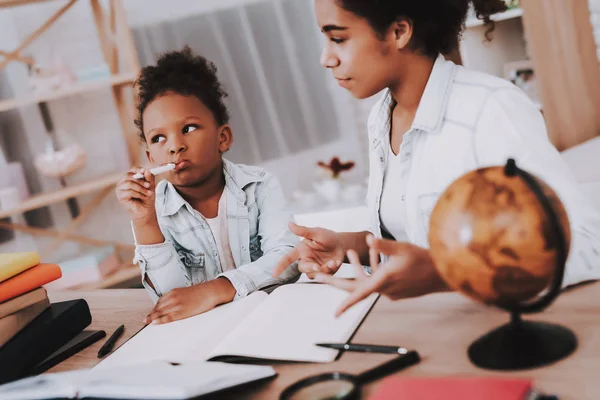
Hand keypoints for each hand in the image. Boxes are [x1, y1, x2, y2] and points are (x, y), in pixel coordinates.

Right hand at [115, 167, 155, 222]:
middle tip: (149, 185)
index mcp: (130, 178)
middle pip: (129, 175)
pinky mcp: (120, 196)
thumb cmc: (146, 198)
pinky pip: (129, 192)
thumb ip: (149, 178)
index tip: (145, 171)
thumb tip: (146, 170)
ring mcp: (120, 189)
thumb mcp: (150, 186)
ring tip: (147, 194)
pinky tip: (142, 197)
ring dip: (141, 189)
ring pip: (129, 184)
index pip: (132, 170)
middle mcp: (123, 182)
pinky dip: (138, 194)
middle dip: (140, 180)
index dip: (138, 170)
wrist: (145, 210)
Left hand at [144, 278, 235, 324]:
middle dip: (151, 313)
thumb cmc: (201, 292)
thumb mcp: (186, 292)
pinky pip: (168, 317)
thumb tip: (174, 303)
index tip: (151, 312)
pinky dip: (160, 320)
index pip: (160, 301)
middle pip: (158, 307)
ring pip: (161, 312)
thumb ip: (178, 297)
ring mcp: (177, 305)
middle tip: (145, 319)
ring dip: (153, 317)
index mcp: (174, 292)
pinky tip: (155, 323)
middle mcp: (173, 297)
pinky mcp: (182, 311)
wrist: (210, 291)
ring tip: (147, 322)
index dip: (154, 308)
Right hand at [273, 222, 344, 278]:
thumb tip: (290, 224)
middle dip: (310, 268)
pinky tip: (337, 262)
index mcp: (301, 250)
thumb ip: (303, 231)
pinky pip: (324, 276)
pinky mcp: (324, 272)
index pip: (288, 258)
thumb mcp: (317, 232)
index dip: (280, 266)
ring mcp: (315, 267)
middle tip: (317, 266)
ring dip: (323, 270)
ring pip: (313, 274)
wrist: (342, 244)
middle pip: (302, 268)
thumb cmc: (328, 237)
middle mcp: (306, 259)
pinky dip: (331, 270)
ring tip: (333, 262)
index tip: (274, 274)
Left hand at [315, 236, 448, 316]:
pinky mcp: (396, 289)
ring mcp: (391, 291)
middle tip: (317, 276)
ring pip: (368, 281)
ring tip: (350, 253)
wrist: (443, 274)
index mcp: (384, 281)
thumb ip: (384, 245)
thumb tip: (369, 239)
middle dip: (336, 281)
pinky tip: (374, 257)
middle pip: (356, 287)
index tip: (335, 314)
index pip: (361, 294)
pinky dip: (372, 270)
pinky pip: (378, 280)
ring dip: (358, 269)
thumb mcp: (403, 248)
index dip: (347, 304)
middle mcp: (385, 289)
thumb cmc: (424, 260)